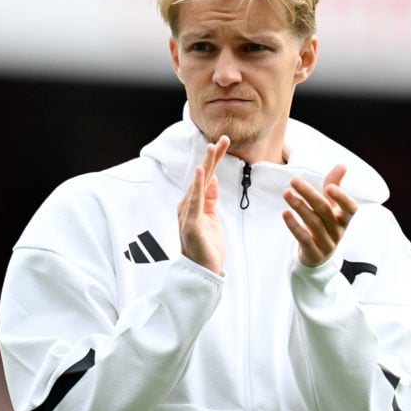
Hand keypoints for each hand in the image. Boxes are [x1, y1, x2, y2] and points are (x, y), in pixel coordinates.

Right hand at [178, 136, 229, 274]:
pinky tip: (203, 171)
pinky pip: (195, 200)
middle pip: (202, 176)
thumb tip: (211, 178)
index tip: (223, 143)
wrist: (202, 272)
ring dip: (206, 165)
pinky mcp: (191, 223)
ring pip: (198, 184)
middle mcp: (188, 205)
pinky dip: (198, 185)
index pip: (206, 176)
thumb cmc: (206, 246)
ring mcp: (187, 213)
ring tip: (212, 148)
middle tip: (223, 139)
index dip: (214, 159)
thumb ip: (209, 198)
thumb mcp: (210, 217)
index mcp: (194, 203)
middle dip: (212, 157)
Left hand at [282, 164, 357, 266]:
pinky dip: (294, 225)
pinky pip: (304, 238)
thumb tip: (342, 165)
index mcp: (344, 219)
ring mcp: (327, 244)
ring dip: (299, 206)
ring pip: (313, 223)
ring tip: (286, 193)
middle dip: (309, 194)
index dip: (342, 198)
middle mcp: (338, 231)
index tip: (329, 186)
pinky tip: (285, 213)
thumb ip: (334, 185)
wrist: (318, 256)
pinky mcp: (313, 253)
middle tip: (294, 180)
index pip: (350, 208)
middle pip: (324, 210)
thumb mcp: (331, 207)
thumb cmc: (325, 225)